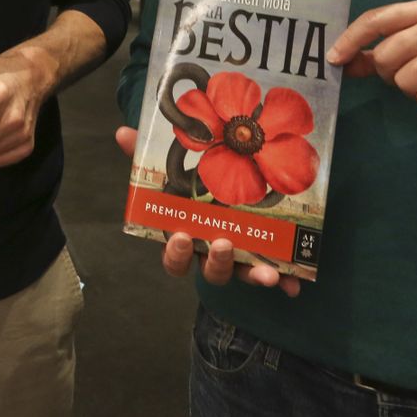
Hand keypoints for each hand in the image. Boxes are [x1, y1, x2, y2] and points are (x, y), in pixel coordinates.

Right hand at [115, 127, 299, 296]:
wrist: (230, 180)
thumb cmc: (191, 184)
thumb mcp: (169, 168)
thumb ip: (145, 154)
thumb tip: (122, 132)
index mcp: (186, 237)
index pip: (174, 257)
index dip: (176, 253)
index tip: (183, 237)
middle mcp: (210, 253)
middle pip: (208, 271)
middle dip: (215, 263)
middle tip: (222, 244)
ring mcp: (238, 258)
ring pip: (241, 274)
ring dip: (253, 276)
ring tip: (266, 273)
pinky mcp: (263, 257)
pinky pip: (275, 275)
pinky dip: (285, 281)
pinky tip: (295, 284)